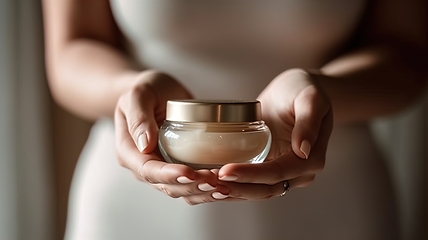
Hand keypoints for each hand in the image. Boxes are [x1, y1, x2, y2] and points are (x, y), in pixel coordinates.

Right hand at [114, 70, 228, 204]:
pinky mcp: (177, 167)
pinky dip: (206, 190)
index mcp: (129, 151)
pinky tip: (223, 187)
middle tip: (215, 181)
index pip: (148, 170)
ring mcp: (161, 169)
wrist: (156, 90)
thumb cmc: (146, 89)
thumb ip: (139, 117)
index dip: (169, 175)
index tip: (190, 173)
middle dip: (191, 186)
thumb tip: (145, 145)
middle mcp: (143, 166)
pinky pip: (190, 186)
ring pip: (180, 190)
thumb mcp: (138, 95)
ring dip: (202, 192)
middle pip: (166, 185)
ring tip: (223, 187)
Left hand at [216, 68, 332, 199]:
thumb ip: (308, 122)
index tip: (225, 171)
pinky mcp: (268, 167)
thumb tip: (302, 150)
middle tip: (208, 181)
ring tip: (205, 184)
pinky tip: (212, 182)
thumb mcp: (310, 98)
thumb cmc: (305, 89)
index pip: (277, 173)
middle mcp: (299, 172)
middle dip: (236, 188)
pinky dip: (232, 185)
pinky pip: (250, 183)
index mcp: (311, 159)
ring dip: (231, 191)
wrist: (299, 89)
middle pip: (265, 189)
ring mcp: (283, 173)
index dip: (250, 175)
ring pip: (256, 191)